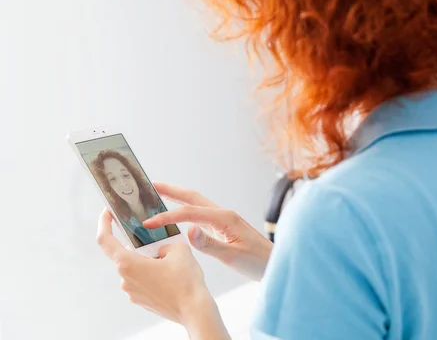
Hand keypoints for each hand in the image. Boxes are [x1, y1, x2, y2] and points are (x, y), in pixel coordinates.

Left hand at [96, 210, 229, 338]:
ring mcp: (132, 292)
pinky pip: (142, 280)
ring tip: (170, 261)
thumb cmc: (185, 282)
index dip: (103, 223)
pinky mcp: (141, 300)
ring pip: (136, 268)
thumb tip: (160, 249)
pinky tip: (170, 274)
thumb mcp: (179, 249)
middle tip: (158, 240)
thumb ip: (164, 243)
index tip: (107, 213)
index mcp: (128, 264)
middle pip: (125, 254)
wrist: (194, 310)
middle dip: (140, 245)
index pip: (105, 240)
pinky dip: (152, 273)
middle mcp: (125, 279)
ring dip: (148, 260)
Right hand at [144, 183, 272, 280]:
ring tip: (158, 195)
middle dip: (171, 191)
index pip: (190, 213)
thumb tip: (188, 229)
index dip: (167, 216)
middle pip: (193, 198)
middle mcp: (224, 214)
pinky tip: (178, 216)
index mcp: (225, 218)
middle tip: (150, 186)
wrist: (274, 265)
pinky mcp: (224, 227)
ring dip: (177, 199)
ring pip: (196, 205)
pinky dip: (186, 212)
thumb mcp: (232, 256)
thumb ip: (209, 244)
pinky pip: (201, 216)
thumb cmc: (257, 262)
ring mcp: (224, 220)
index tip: (148, 222)